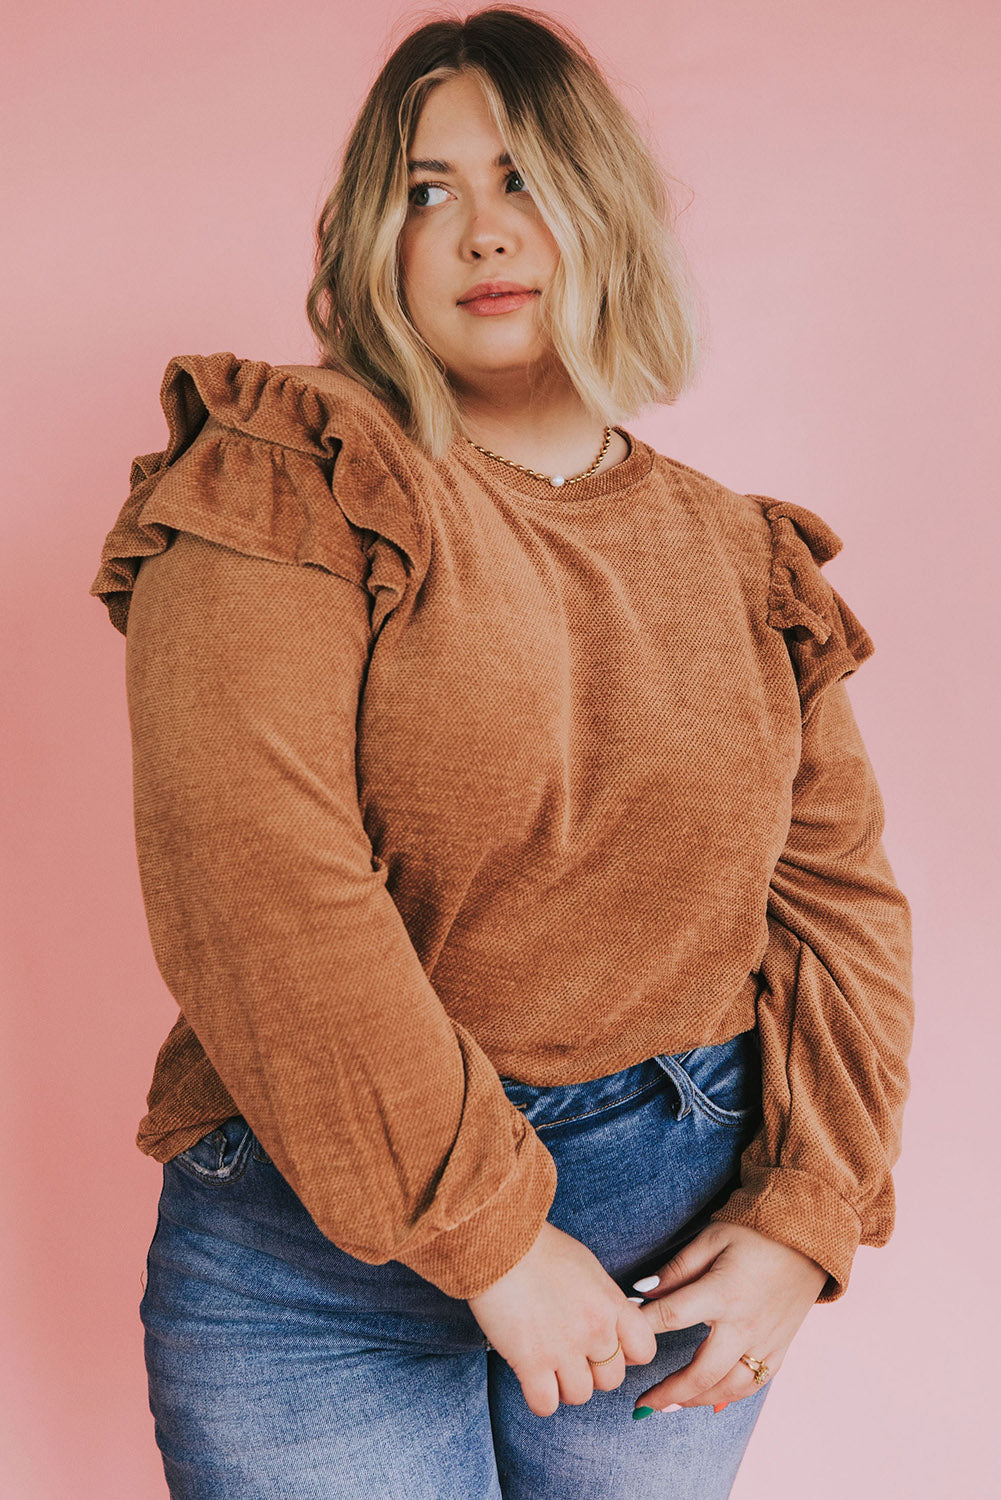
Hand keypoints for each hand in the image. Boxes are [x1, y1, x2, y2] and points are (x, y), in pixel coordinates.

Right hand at [466, 1220, 658, 1417]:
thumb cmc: (539, 1248)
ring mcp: (563, 1349)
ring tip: (548, 1364)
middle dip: (593, 1372)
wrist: (499, 1243)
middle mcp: (594, 1329)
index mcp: (610, 1303)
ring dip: (564, 1386)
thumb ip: (604, 1299)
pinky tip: (531, 1377)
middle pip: (612, 1379)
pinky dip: (539, 1397)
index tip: (607, 1347)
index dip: (626, 1354)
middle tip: (571, 1355)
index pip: (644, 1350)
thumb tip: (611, 1323)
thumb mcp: (587, 1267)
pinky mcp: (530, 1363)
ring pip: (580, 1396)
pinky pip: (546, 1405)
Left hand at [632, 1221, 828, 1415]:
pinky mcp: (781, 1349)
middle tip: (642, 1402)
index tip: (621, 1341)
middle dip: (668, 1392)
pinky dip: (727, 1396)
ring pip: (728, 1388)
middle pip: (701, 1372)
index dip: (643, 1329)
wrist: (810, 1236)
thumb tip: (642, 1293)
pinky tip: (708, 1398)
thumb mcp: (712, 1238)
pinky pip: (752, 1385)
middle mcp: (745, 1325)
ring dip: (696, 1401)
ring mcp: (766, 1342)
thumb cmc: (756, 1231)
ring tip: (670, 1405)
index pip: (672, 1317)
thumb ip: (677, 1270)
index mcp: (723, 1293)